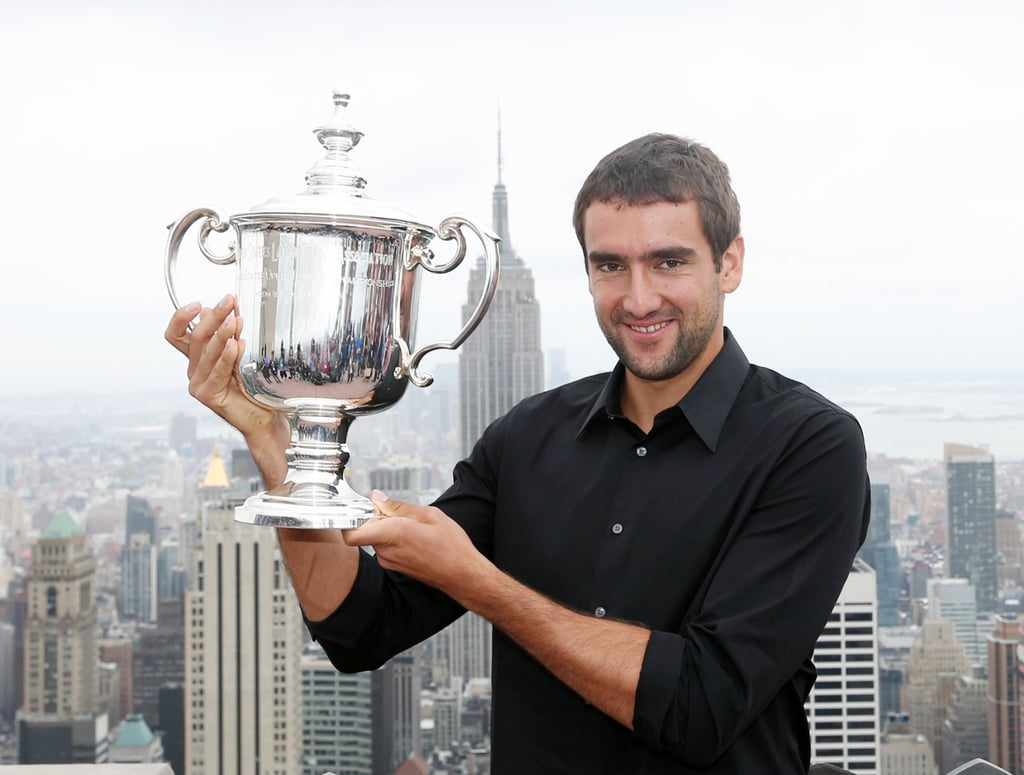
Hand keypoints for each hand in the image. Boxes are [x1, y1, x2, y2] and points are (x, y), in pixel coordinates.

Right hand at [164, 294, 287, 472]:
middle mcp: (195, 369)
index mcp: (198, 357)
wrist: (264, 417)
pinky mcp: (208, 394)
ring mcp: (199, 383)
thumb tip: (223, 311)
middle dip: (213, 316)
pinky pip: (217, 370)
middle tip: (228, 302)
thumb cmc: (254, 386)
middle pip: (195, 336)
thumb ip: (230, 336)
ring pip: (206, 351)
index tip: (199, 303)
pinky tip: (235, 345)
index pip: (177, 333)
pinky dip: (227, 356)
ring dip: (222, 333)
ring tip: (235, 321)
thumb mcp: (242, 354)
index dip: (181, 317)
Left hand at [343, 490, 489, 598]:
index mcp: (394, 534)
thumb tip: (378, 498)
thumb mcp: (430, 515)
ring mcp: (388, 561)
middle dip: (376, 516)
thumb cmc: (451, 546)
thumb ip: (400, 506)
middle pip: (365, 528)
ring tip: (411, 525)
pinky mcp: (393, 566)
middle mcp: (386, 551)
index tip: (361, 506)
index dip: (351, 517)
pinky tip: (413, 536)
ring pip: (375, 537)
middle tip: (396, 510)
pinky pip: (384, 546)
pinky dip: (393, 538)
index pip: (353, 532)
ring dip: (387, 528)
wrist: (461, 574)